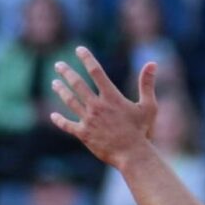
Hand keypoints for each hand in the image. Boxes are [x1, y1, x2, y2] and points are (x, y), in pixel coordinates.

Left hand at [49, 47, 158, 169]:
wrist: (133, 155)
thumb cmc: (142, 131)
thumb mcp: (149, 106)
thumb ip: (147, 84)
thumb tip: (152, 63)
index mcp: (111, 97)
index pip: (96, 71)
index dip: (87, 58)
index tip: (79, 49)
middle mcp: (97, 106)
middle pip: (77, 83)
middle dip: (66, 72)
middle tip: (59, 65)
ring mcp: (88, 120)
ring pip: (70, 101)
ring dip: (60, 90)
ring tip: (54, 83)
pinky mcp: (83, 134)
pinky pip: (67, 125)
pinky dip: (59, 120)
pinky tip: (53, 116)